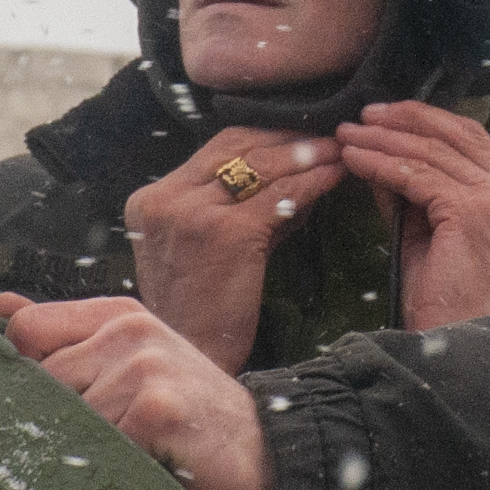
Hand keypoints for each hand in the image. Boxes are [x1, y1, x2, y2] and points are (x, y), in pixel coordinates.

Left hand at [0, 293, 273, 489]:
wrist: (268, 447)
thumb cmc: (190, 412)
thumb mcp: (132, 361)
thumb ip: (66, 335)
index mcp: (118, 314)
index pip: (26, 329)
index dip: (26, 372)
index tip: (56, 403)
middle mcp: (128, 330)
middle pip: (40, 382)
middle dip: (62, 421)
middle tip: (110, 441)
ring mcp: (142, 367)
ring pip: (66, 420)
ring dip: (91, 451)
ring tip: (134, 454)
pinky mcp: (154, 410)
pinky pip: (98, 448)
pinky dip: (115, 469)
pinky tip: (150, 467)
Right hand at [123, 128, 346, 371]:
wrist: (193, 358)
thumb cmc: (206, 311)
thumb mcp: (210, 247)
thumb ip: (241, 208)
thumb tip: (294, 172)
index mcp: (151, 201)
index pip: (214, 148)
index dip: (262, 133)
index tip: (299, 130)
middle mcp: (165, 200)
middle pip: (235, 147)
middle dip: (286, 137)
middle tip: (328, 132)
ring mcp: (192, 213)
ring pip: (260, 166)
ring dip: (306, 154)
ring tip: (338, 150)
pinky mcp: (224, 232)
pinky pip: (277, 196)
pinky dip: (310, 182)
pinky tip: (333, 177)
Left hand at [334, 102, 489, 331]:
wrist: (455, 346)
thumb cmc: (443, 304)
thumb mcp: (429, 237)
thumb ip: (414, 196)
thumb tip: (381, 157)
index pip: (475, 144)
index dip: (432, 123)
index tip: (391, 116)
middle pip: (459, 137)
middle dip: (407, 120)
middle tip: (366, 115)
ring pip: (433, 154)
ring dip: (385, 140)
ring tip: (350, 135)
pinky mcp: (473, 214)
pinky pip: (418, 177)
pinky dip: (382, 164)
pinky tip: (356, 160)